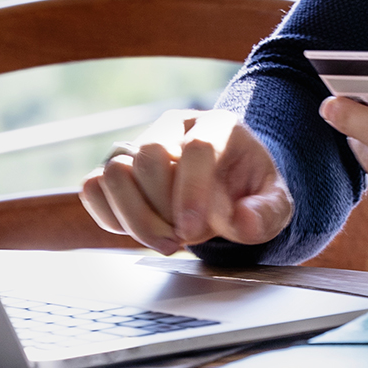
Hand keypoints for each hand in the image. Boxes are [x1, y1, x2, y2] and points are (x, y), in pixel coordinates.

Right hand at [79, 108, 293, 254]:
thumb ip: (267, 213)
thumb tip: (243, 222)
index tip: (192, 234)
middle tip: (181, 241)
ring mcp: (142, 144)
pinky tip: (140, 230)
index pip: (196, 148)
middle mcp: (175, 127)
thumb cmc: (250, 191)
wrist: (229, 184)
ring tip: (162, 239)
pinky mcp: (119, 168)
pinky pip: (92, 187)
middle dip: (162, 209)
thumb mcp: (275, 203)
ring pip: (114, 170)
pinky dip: (110, 216)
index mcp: (218, 126)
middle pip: (149, 156)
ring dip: (134, 216)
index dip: (191, 193)